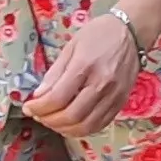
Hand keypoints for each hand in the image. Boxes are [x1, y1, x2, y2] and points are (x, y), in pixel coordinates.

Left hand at [23, 0, 160, 136]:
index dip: (39, 108)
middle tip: (39, 115)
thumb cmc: (99, 34)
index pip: (57, 98)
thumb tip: (38, 96)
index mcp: (85, 66)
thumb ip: (54, 74)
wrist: (132, 31)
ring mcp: (114, 96)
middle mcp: (102, 84)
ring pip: (86, 125)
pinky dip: (82, 129)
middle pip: (71, 116)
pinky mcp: (121, 102)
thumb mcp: (71, 47)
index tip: (28, 108)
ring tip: (53, 121)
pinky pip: (100, 125)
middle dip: (49, 120)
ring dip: (65, 129)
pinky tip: (72, 123)